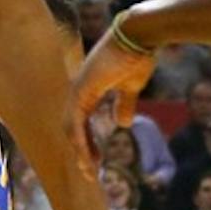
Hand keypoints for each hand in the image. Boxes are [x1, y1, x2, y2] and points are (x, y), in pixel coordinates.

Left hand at [70, 17, 157, 175]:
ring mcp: (79, 88)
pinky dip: (80, 141)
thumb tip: (121, 124)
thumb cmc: (137, 55)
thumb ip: (123, 103)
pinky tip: (87, 157)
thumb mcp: (131, 87)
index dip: (87, 142)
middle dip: (81, 152)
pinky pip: (76, 122)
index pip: (81, 122)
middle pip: (73, 128)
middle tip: (90, 174)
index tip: (97, 161)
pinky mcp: (83, 89)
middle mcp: (80, 89)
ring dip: (80, 151)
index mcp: (89, 89)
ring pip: (71, 128)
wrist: (139, 36)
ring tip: (89, 172)